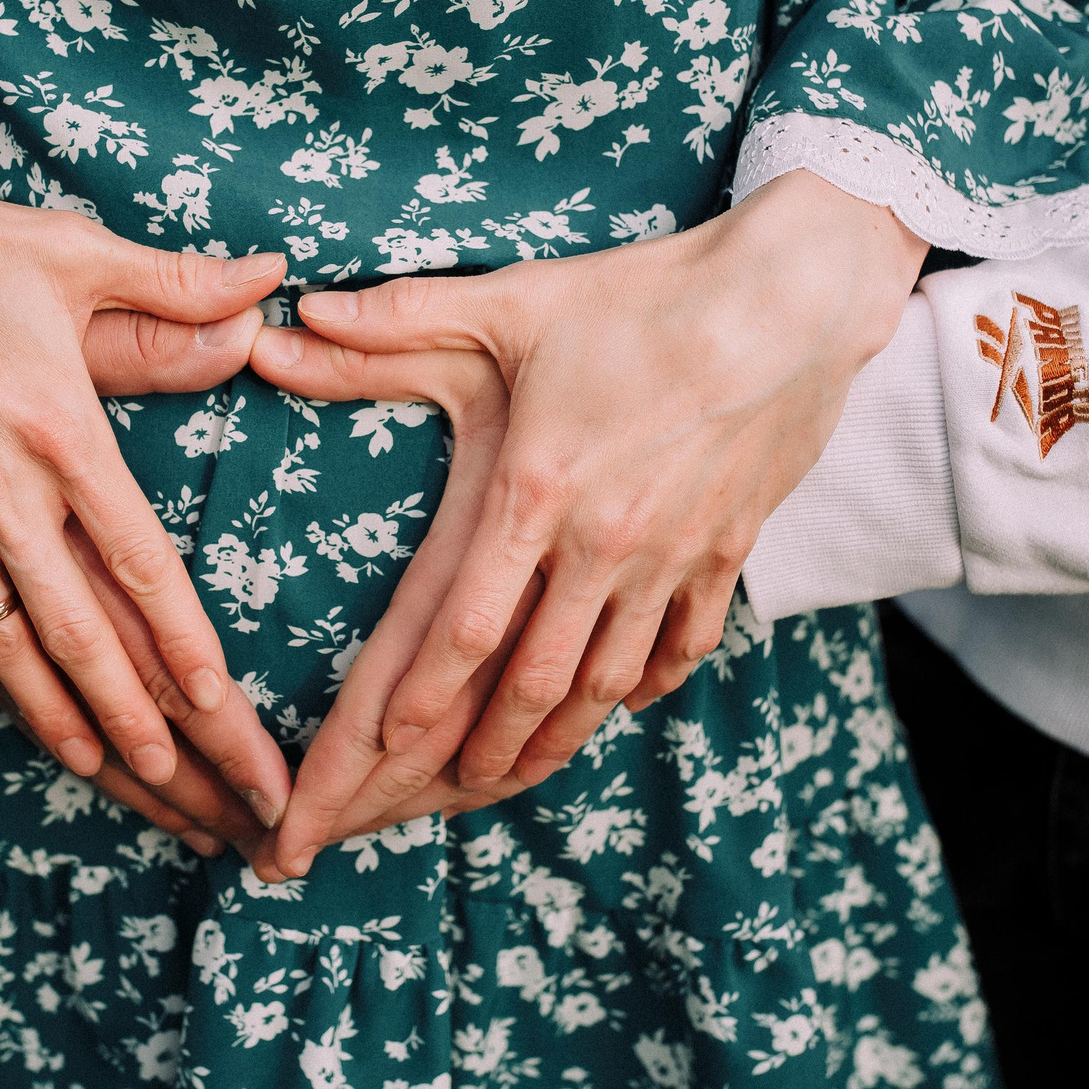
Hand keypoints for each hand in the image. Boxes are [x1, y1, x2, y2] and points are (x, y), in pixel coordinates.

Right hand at [0, 299, 292, 850]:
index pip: (139, 560)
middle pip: (76, 627)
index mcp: (59, 430)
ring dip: (51, 713)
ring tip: (100, 767)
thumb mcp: (69, 251)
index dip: (182, 639)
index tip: (220, 701)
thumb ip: (177, 285)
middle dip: (133, 715)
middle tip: (183, 779)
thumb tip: (272, 279)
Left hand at [252, 170, 924, 875]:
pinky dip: (646, 685)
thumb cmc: (642, 295)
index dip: (419, 700)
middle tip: (438, 793)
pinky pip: (683, 646)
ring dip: (557, 738)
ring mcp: (673, 557)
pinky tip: (621, 703)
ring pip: (608, 682)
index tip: (378, 752)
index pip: (464, 626)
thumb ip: (397, 321)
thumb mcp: (512, 300)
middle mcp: (603, 543)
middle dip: (479, 752)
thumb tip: (293, 319)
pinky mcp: (727, 552)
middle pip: (534, 681)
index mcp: (536, 490)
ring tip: (513, 776)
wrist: (795, 300)